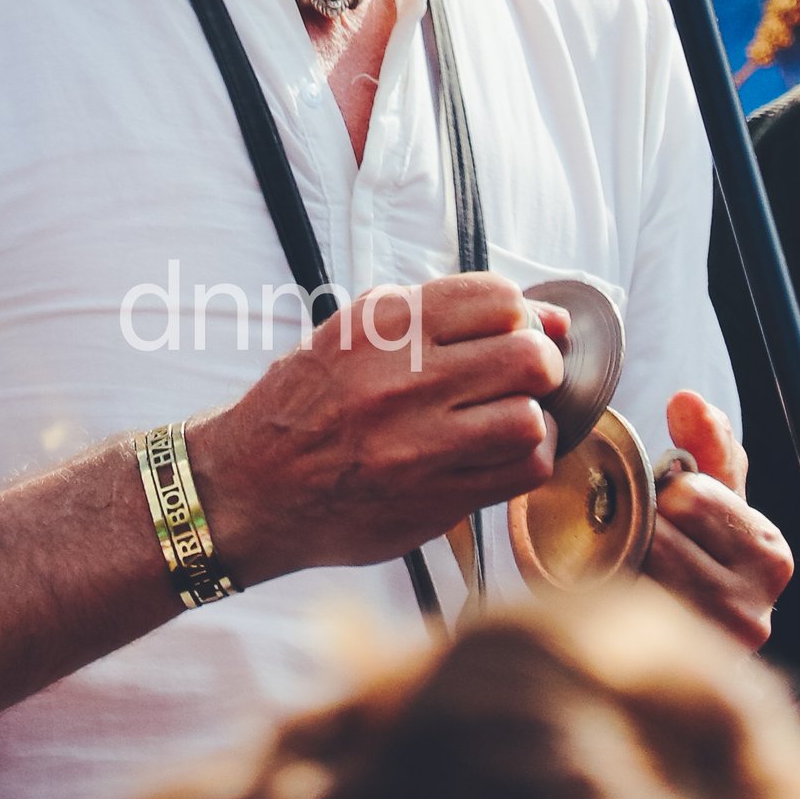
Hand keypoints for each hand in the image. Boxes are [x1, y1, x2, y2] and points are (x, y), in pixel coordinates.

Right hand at [188, 272, 560, 584]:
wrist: (252, 487)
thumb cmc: (306, 406)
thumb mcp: (353, 333)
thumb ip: (440, 317)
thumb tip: (547, 317)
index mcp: (383, 327)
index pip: (497, 299)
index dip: (520, 315)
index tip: (513, 333)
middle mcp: (402, 381)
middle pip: (528, 357)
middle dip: (539, 364)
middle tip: (522, 378)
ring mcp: (419, 445)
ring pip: (530, 418)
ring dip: (533, 417)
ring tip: (510, 419)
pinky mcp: (433, 500)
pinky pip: (521, 472)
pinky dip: (527, 460)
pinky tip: (502, 454)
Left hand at [646, 392, 789, 651]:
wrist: (674, 642)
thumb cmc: (696, 556)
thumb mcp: (712, 497)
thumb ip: (706, 444)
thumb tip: (687, 400)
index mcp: (772, 555)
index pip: (691, 496)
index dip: (665, 496)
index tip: (669, 517)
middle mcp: (755, 611)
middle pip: (662, 534)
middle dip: (642, 529)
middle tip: (642, 546)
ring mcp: (712, 650)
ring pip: (639, 571)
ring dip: (622, 562)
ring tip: (632, 572)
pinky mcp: (671, 671)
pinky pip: (621, 611)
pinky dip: (609, 597)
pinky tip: (621, 602)